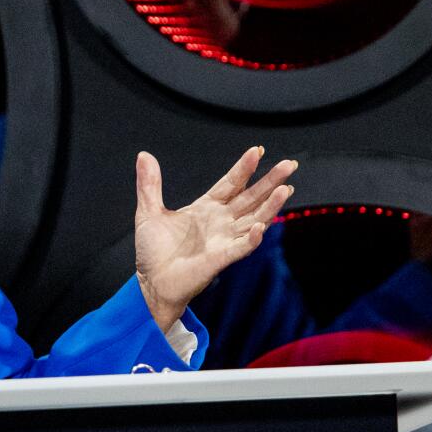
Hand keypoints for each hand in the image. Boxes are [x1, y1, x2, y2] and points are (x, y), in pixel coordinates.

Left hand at [134, 148, 297, 330]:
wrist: (151, 281)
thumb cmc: (153, 250)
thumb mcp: (148, 211)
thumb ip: (149, 184)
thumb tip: (143, 155)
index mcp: (206, 208)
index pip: (230, 183)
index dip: (244, 168)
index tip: (257, 150)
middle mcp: (220, 221)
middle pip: (250, 197)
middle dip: (269, 181)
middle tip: (288, 165)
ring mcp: (223, 240)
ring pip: (254, 219)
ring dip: (269, 206)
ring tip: (285, 188)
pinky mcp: (220, 258)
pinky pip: (241, 247)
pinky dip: (252, 237)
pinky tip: (261, 226)